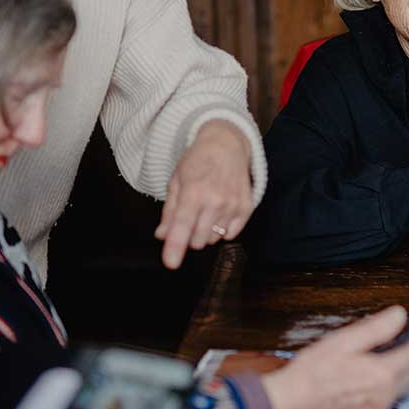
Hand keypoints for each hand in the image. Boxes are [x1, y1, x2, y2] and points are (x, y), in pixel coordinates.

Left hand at [155, 119, 254, 268]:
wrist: (227, 144)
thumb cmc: (198, 161)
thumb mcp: (176, 181)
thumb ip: (169, 211)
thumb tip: (162, 236)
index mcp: (194, 192)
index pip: (182, 226)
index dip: (175, 247)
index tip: (171, 263)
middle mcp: (216, 200)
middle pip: (197, 240)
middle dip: (189, 236)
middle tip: (190, 216)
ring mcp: (233, 205)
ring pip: (213, 239)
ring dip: (206, 232)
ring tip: (206, 209)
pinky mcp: (246, 208)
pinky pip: (231, 235)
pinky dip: (222, 229)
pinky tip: (220, 212)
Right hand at [261, 306, 408, 408]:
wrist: (292, 405)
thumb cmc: (313, 373)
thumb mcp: (344, 340)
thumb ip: (376, 328)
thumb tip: (398, 316)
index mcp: (382, 374)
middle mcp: (385, 394)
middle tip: (403, 336)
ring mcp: (377, 407)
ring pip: (402, 384)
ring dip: (400, 367)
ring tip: (384, 352)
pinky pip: (389, 395)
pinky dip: (388, 381)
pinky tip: (371, 372)